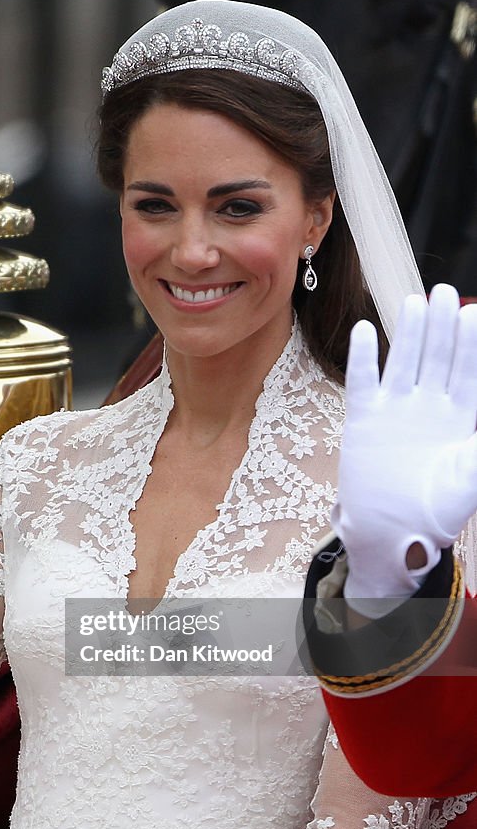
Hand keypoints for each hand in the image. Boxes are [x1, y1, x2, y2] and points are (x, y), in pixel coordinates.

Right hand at [334, 284, 476, 604]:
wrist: (391, 535)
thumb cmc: (437, 512)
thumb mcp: (471, 478)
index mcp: (459, 419)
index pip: (468, 371)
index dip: (472, 343)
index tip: (475, 314)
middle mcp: (427, 408)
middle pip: (437, 358)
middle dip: (443, 326)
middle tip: (446, 293)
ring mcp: (394, 411)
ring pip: (403, 362)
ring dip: (408, 333)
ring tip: (415, 302)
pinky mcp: (364, 420)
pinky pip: (362, 382)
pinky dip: (364, 357)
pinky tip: (365, 330)